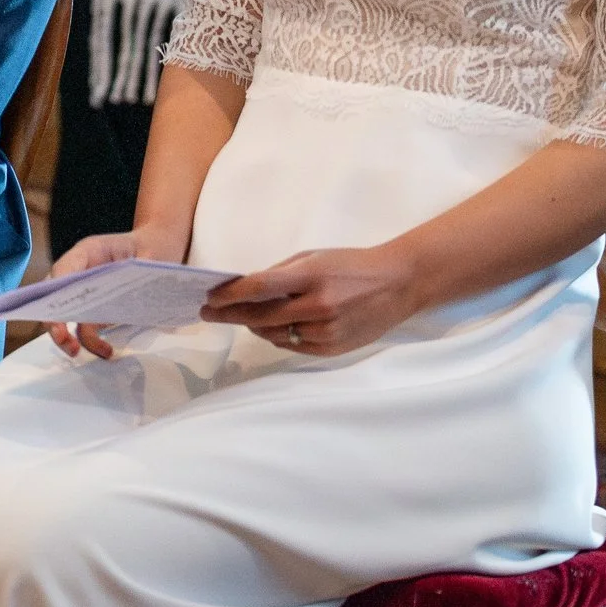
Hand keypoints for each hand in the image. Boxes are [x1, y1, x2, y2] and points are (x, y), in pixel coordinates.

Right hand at [45, 227, 184, 360]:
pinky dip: (91, 342)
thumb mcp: (151, 253)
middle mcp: (81, 271)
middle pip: (55, 295)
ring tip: (75, 351)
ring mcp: (86, 291)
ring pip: (64, 315)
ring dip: (66, 336)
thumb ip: (141, 269)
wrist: (158, 252)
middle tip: (62, 338)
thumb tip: (133, 288)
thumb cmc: (152, 248)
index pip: (64, 268)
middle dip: (53, 318)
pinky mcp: (94, 309)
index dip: (55, 291)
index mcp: (91, 250)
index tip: (57, 311)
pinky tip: (107, 350)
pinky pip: (84, 327)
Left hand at [199, 245, 421, 355]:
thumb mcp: (315, 257)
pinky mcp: (333, 349)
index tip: (210, 297)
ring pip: (275, 335)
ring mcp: (327, 331)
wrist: (397, 284)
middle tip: (209, 312)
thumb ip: (281, 274)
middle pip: (262, 316)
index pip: (261, 287)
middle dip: (231, 315)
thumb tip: (245, 289)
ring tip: (242, 318)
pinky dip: (279, 337)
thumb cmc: (351, 265)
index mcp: (313, 276)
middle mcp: (319, 306)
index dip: (231, 295)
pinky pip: (294, 346)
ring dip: (254, 326)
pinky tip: (272, 328)